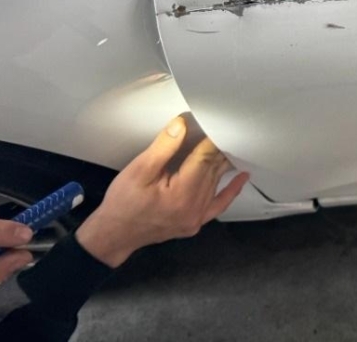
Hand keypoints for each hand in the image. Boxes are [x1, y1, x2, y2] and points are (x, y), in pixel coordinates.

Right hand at [74, 114, 249, 267]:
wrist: (113, 235)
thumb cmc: (123, 201)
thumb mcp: (140, 170)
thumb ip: (164, 147)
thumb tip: (183, 124)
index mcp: (182, 193)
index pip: (204, 157)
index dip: (211, 138)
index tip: (218, 121)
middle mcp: (195, 207)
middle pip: (212, 169)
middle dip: (219, 147)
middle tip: (228, 126)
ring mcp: (197, 217)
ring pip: (216, 182)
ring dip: (223, 162)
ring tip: (234, 142)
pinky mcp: (195, 223)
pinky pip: (219, 204)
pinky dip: (231, 190)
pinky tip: (242, 177)